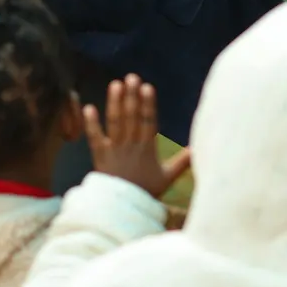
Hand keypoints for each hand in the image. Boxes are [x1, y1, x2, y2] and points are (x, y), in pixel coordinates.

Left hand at [85, 75, 187, 198]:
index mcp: (148, 149)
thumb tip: (198, 147)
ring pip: (116, 123)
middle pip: (132, 117)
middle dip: (132, 96)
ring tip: (115, 84)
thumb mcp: (168, 177)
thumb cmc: (146, 191)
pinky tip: (88, 107)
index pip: (149, 122)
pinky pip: (94, 138)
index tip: (147, 87)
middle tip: (131, 77)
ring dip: (115, 103)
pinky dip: (91, 124)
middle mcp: (131, 146)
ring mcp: (114, 150)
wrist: (124, 209)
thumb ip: (183, 161)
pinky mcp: (100, 156)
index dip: (148, 104)